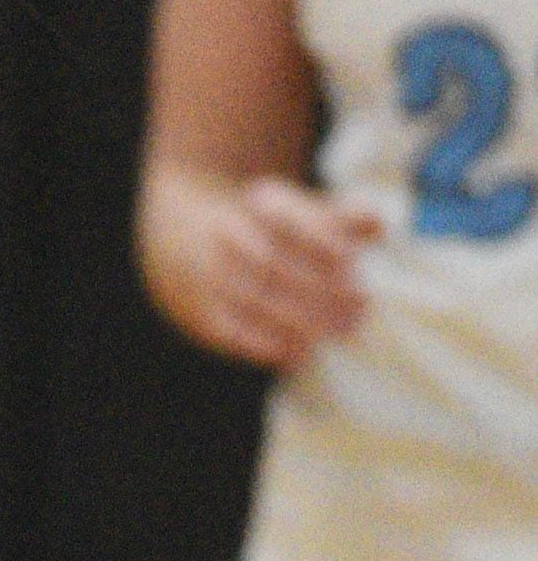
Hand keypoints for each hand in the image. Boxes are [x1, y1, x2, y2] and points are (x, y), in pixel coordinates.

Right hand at [142, 169, 375, 370]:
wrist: (181, 239)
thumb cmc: (261, 228)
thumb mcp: (296, 210)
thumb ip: (339, 217)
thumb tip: (379, 226)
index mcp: (256, 205)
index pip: (289, 219)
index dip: (320, 238)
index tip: (353, 258)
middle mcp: (227, 238)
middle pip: (275, 263)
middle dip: (321, 287)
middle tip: (361, 307)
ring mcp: (209, 277)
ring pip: (257, 299)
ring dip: (304, 320)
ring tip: (343, 331)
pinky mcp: (200, 314)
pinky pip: (234, 332)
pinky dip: (270, 345)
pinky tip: (302, 356)